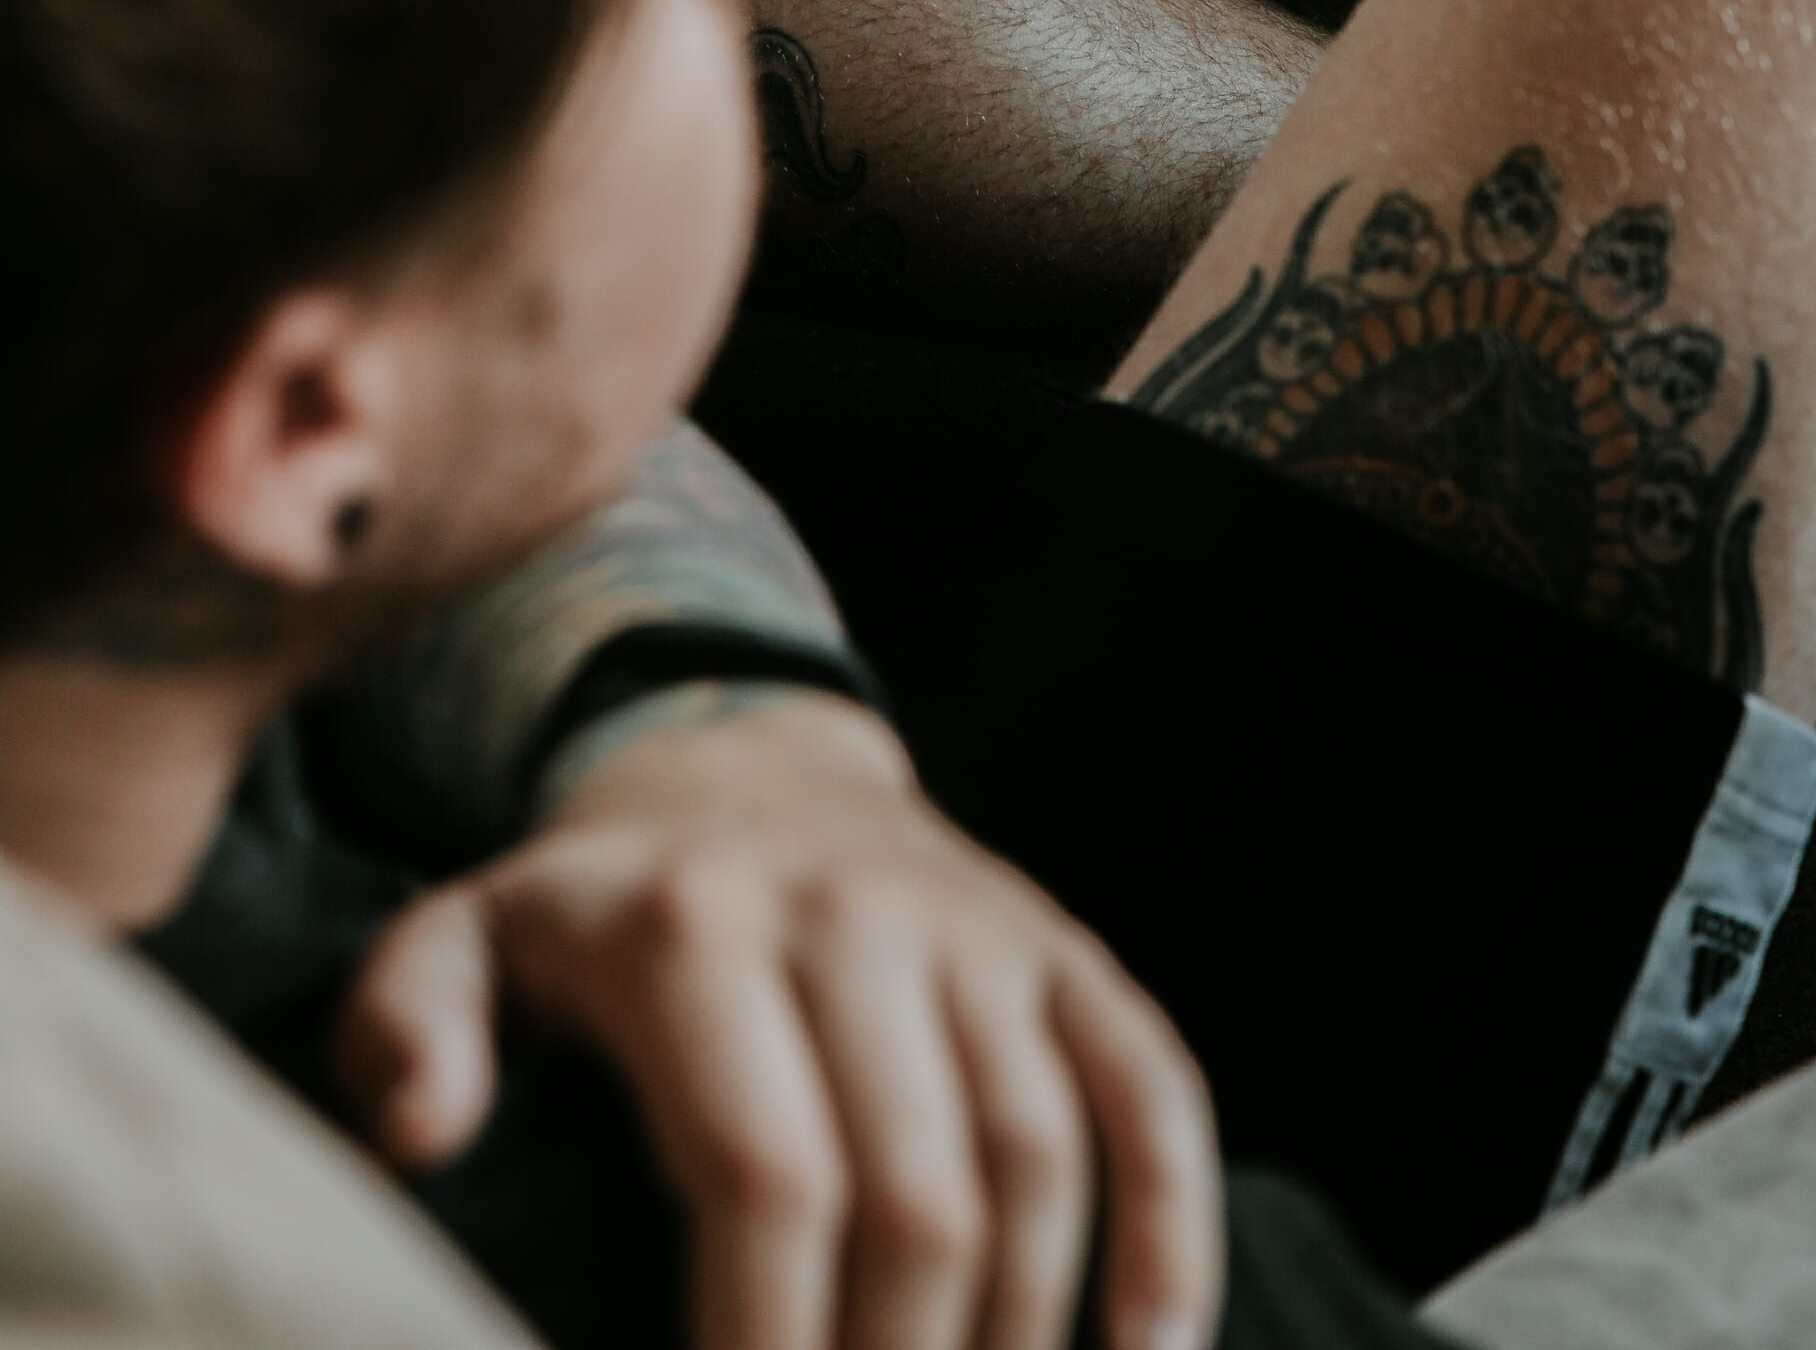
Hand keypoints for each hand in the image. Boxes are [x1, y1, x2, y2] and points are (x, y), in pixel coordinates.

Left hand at [335, 687, 1221, 1349]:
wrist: (746, 762)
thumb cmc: (590, 918)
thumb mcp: (456, 943)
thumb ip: (405, 1029)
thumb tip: (418, 1136)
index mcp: (701, 929)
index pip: (763, 1174)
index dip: (763, 1339)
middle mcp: (857, 915)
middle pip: (918, 1196)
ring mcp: (980, 930)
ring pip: (1039, 1160)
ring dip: (1023, 1337)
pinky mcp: (1066, 951)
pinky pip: (1150, 1090)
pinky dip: (1171, 1230)